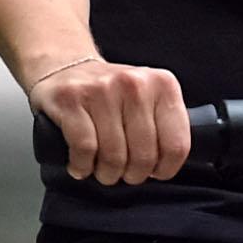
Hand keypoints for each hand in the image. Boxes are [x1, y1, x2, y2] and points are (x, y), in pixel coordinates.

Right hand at [27, 54, 191, 184]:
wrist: (66, 68)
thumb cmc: (111, 94)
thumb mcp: (148, 100)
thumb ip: (163, 126)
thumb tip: (165, 167)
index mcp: (162, 85)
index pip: (177, 145)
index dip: (165, 169)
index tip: (154, 173)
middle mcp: (134, 83)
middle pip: (144, 155)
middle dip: (133, 175)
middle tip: (124, 173)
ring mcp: (101, 89)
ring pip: (114, 156)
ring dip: (107, 174)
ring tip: (103, 170)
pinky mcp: (71, 98)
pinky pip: (85, 149)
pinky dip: (82, 165)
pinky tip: (82, 165)